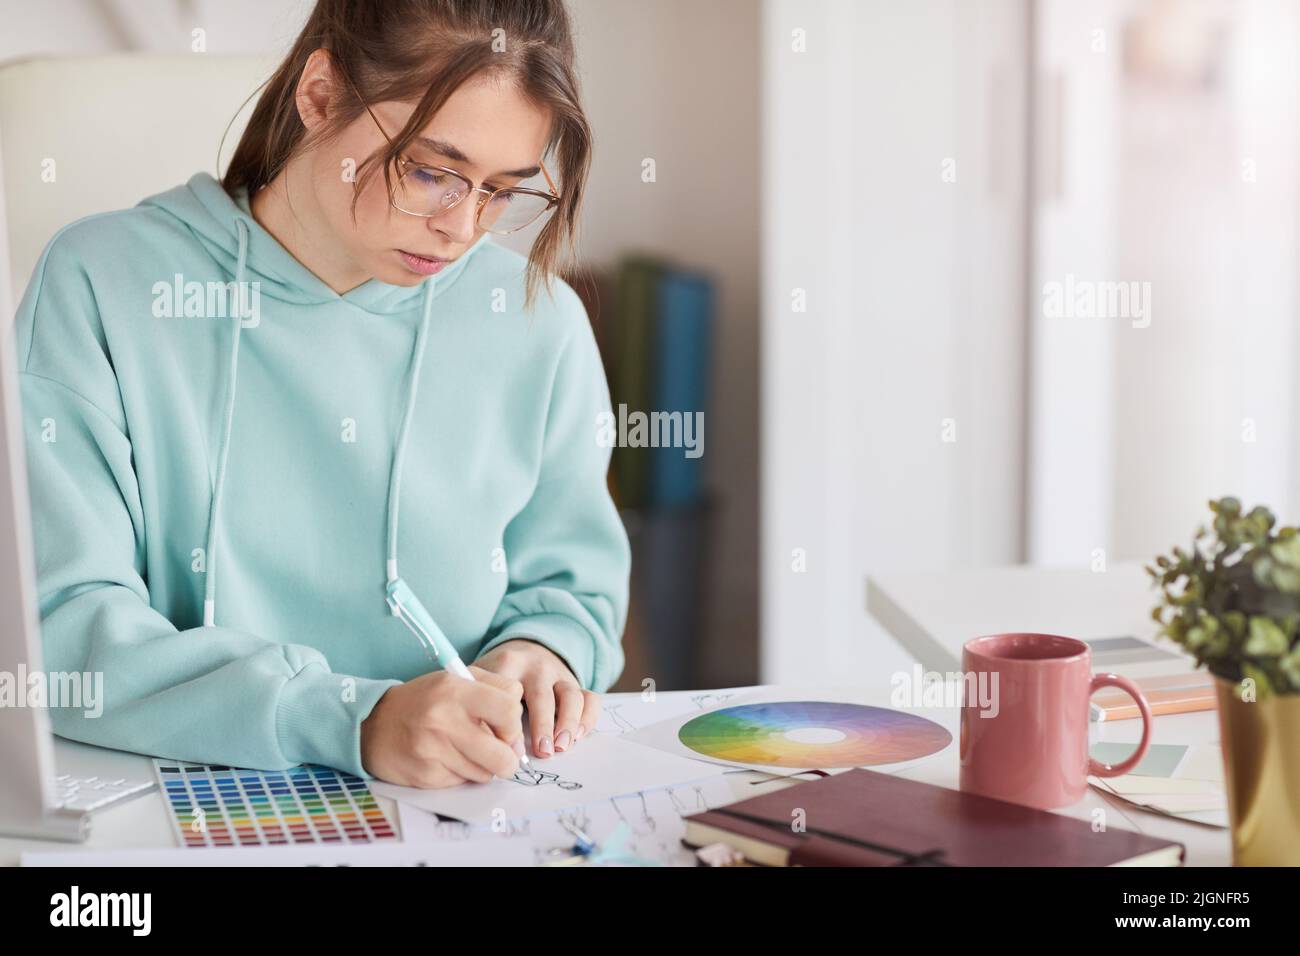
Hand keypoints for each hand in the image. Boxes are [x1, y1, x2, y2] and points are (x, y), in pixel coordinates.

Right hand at [360, 666, 523, 788]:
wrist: (373, 725)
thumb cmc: (424, 701)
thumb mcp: (456, 680)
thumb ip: (495, 692)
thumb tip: (517, 735)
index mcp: (454, 689)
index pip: (509, 710)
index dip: (513, 724)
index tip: (505, 727)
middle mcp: (443, 720)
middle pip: (503, 755)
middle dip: (508, 758)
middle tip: (500, 752)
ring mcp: (433, 751)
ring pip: (486, 773)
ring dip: (483, 766)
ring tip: (465, 750)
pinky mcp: (426, 776)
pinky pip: (464, 782)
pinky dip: (462, 774)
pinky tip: (446, 759)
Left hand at [474, 639, 599, 758]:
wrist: (523, 650)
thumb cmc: (496, 675)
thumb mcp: (480, 678)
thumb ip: (474, 700)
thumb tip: (473, 737)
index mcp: (510, 663)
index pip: (510, 691)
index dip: (509, 721)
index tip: (506, 746)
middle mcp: (538, 667)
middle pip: (543, 695)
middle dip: (544, 725)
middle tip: (542, 752)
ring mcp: (560, 675)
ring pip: (571, 695)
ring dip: (568, 723)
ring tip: (561, 747)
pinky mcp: (575, 684)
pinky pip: (590, 699)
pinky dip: (588, 718)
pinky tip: (577, 736)